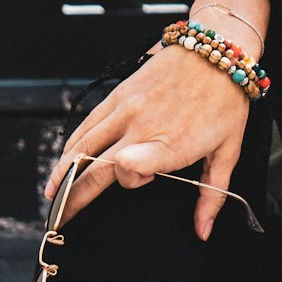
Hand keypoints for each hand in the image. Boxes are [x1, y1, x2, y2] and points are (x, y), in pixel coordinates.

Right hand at [44, 43, 251, 239]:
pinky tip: (64, 161)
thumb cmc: (225, 101)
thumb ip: (212, 195)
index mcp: (170, 143)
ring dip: (63, 174)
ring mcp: (125, 109)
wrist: (216, 49)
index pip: (129, 170)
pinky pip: (87, 125)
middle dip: (73, 198)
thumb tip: (203, 231)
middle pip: (94, 167)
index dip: (128, 181)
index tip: (138, 181)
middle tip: (60, 220)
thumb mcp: (229, 151)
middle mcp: (141, 126)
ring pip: (82, 146)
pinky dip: (71, 146)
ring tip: (53, 195)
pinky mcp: (118, 95)